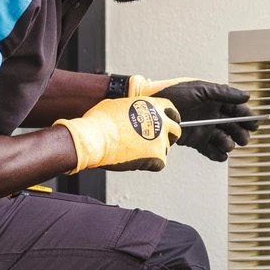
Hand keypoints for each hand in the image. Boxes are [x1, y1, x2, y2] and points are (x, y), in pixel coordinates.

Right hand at [52, 96, 180, 172]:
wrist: (94, 138)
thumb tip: (128, 112)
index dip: (168, 119)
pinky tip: (137, 162)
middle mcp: (160, 121)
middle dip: (168, 137)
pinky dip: (150, 165)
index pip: (171, 111)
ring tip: (138, 153)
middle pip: (175, 131)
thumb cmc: (99, 121)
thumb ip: (131, 108)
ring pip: (166, 149)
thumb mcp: (117, 105)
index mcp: (151, 105)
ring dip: (156, 151)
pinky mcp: (156, 156)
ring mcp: (160, 139)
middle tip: (156, 142)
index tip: (165, 124)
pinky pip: (160, 164)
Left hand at [133, 77, 256, 161]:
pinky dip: (217, 154)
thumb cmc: (174, 92)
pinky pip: (210, 150)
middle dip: (241, 132)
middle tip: (244, 138)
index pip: (236, 109)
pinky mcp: (195, 141)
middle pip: (233, 126)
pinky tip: (221, 155)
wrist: (152, 108)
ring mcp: (204, 129)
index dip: (246, 116)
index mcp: (214, 101)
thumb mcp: (200, 89)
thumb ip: (223, 93)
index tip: (254, 124)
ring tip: (228, 144)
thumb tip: (247, 96)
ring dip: (229, 143)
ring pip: (223, 139)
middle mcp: (211, 116)